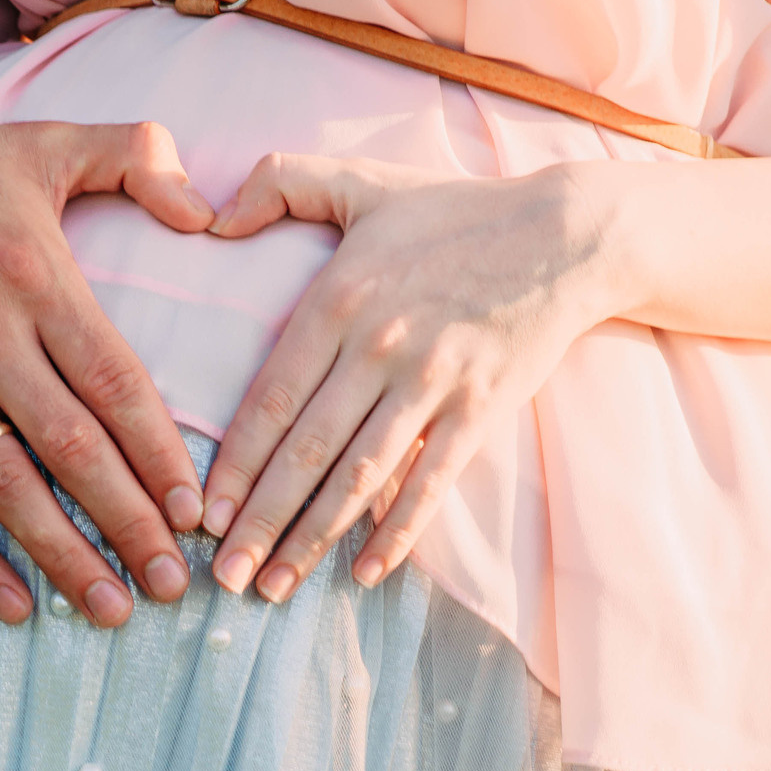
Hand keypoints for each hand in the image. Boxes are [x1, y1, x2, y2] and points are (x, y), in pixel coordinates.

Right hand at [0, 119, 214, 627]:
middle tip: (172, 586)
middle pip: (74, 449)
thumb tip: (208, 210)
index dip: (161, 454)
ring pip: (6, 486)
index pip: (118, 384)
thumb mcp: (38, 142)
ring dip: (62, 555)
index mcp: (36, 280)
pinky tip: (12, 603)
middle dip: (131, 524)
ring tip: (109, 609)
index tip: (196, 512)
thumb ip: (135, 154)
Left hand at [196, 155, 623, 601]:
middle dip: (260, 520)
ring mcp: (434, 381)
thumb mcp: (361, 182)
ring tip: (275, 588)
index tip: (204, 513)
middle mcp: (380, 345)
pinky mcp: (482, 407)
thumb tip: (212, 216)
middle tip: (225, 576)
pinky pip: (431, 481)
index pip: (272, 398)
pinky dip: (398, 531)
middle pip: (307, 451)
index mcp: (340, 298)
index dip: (234, 462)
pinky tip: (365, 572)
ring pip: (360, 476)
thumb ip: (279, 182)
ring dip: (313, 538)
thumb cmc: (453, 211)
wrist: (566, 234)